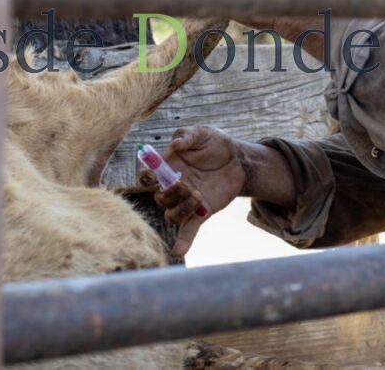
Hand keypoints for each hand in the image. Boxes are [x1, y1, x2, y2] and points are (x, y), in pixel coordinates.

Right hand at [140, 125, 246, 256]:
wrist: (239, 159)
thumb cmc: (215, 143)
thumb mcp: (202, 133)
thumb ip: (187, 136)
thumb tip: (175, 144)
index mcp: (168, 167)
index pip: (148, 176)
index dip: (146, 177)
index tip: (152, 175)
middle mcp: (174, 187)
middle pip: (160, 198)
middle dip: (170, 193)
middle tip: (186, 183)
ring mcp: (187, 202)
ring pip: (172, 215)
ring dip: (181, 209)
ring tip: (198, 196)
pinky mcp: (202, 212)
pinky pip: (188, 230)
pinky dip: (183, 241)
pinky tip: (178, 251)